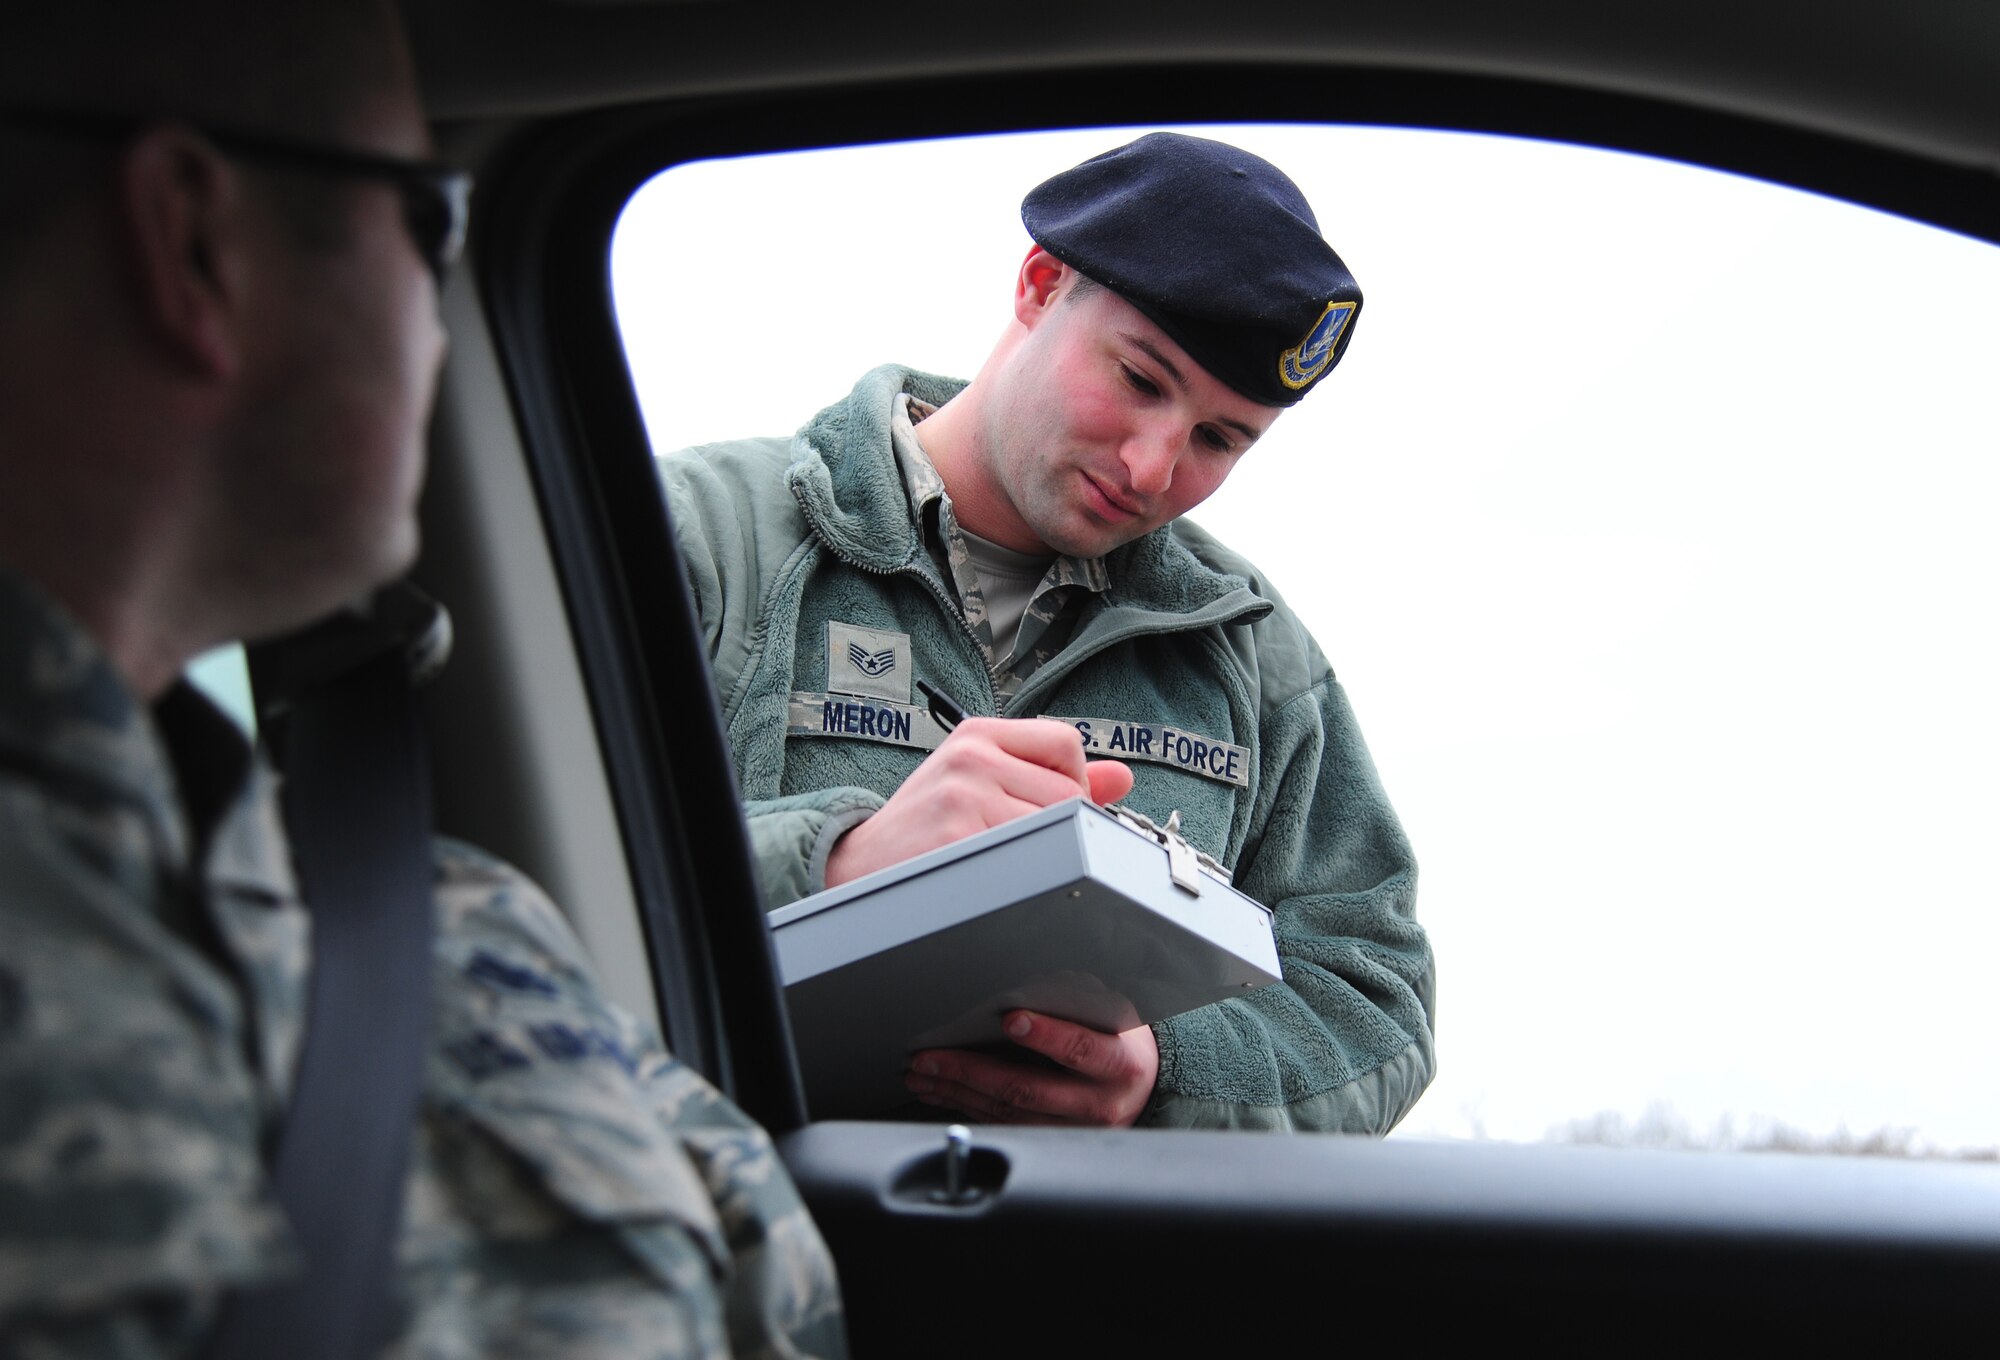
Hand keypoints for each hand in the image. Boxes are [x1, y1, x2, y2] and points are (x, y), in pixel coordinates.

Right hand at [824, 717, 1133, 886]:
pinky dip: (1025, 872)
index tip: (1053, 807)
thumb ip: (1049, 776)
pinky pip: (1029, 856)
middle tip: (1026, 845)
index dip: (1074, 780)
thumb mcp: (981, 782)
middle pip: (1068, 791)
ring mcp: (965, 795)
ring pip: (1055, 826)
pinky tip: (996, 875)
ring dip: (1044, 853)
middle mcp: (971, 756)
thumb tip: (1121, 777)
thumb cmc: (924, 827)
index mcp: (977, 734)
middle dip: (1063, 826)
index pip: (1065, 741)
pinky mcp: (961, 836)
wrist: (858, 866)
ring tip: (1007, 860)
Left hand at [903, 1010, 1159, 1125]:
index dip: (1047, 1035)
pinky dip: (969, 1107)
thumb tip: (1013, 1003)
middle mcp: (1098, 1103)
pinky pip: (1005, 1125)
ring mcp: (1075, 1129)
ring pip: (1009, 1112)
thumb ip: (1071, 1009)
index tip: (1011, 1019)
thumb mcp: (1109, 1016)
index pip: (1081, 1049)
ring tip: (924, 1073)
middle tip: (933, 1057)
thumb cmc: (1117, 1039)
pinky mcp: (1055, 1142)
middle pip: (1029, 1088)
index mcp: (1120, 1064)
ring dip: (960, 1091)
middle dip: (973, 1071)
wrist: (1144, 1086)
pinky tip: (944, 1092)